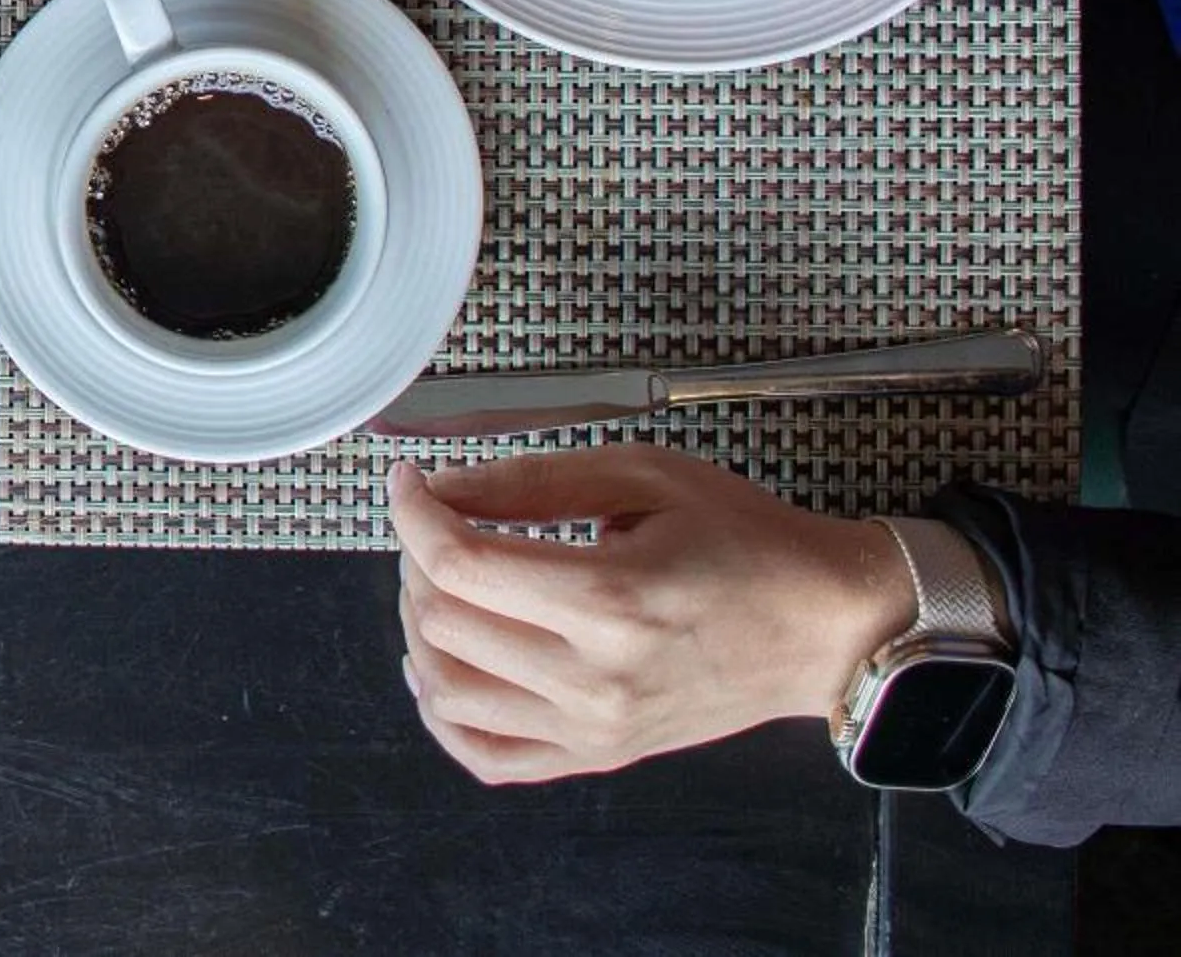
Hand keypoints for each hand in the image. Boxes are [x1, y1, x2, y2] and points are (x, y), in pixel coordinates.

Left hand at [386, 448, 915, 784]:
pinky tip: (444, 668)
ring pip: (447, 694)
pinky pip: (487, 759)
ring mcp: (596, 729)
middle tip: (442, 524)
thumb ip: (531, 481)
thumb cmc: (746, 541)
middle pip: (442, 624)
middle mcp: (597, 679)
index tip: (411, 483)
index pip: (461, 565)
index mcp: (611, 600)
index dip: (413, 513)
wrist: (825, 628)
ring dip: (422, 631)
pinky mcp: (599, 756)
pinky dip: (445, 715)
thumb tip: (442, 489)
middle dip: (418, 560)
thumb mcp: (643, 477)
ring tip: (447, 586)